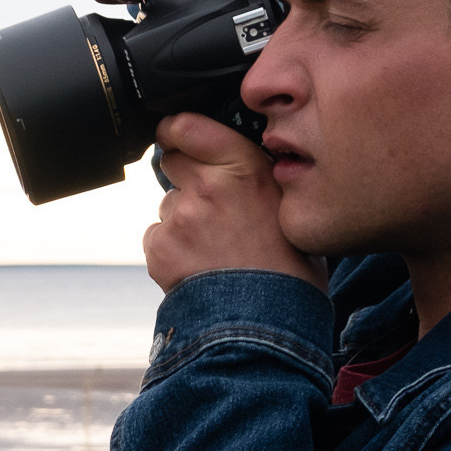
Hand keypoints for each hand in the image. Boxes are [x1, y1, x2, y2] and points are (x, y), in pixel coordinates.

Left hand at [143, 113, 325, 295]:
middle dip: (184, 175)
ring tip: (212, 249)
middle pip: (172, 160)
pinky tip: (198, 267)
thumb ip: (262, 179)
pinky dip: (171, 249)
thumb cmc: (291, 271)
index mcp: (246, 168)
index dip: (177, 129)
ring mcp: (180, 217)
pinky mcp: (160, 247)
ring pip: (168, 204)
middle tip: (206, 202)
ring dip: (182, 219)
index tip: (173, 131)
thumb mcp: (294, 209)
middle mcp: (208, 186)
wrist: (267, 324)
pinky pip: (157, 237)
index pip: (189, 126)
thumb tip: (247, 169)